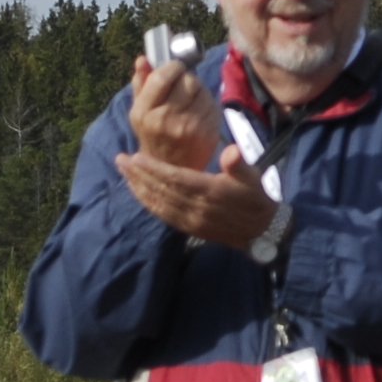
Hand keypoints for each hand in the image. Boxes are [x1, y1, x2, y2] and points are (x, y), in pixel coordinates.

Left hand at [114, 51, 278, 247]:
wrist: (261, 230)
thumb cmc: (255, 196)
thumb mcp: (253, 177)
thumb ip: (239, 164)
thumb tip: (231, 151)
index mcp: (210, 191)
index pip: (175, 179)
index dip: (154, 169)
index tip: (135, 157)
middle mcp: (197, 208)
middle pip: (161, 190)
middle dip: (138, 175)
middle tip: (120, 160)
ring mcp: (191, 220)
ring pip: (158, 203)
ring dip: (138, 188)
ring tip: (123, 172)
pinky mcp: (189, 228)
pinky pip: (163, 215)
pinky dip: (148, 203)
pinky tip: (138, 192)